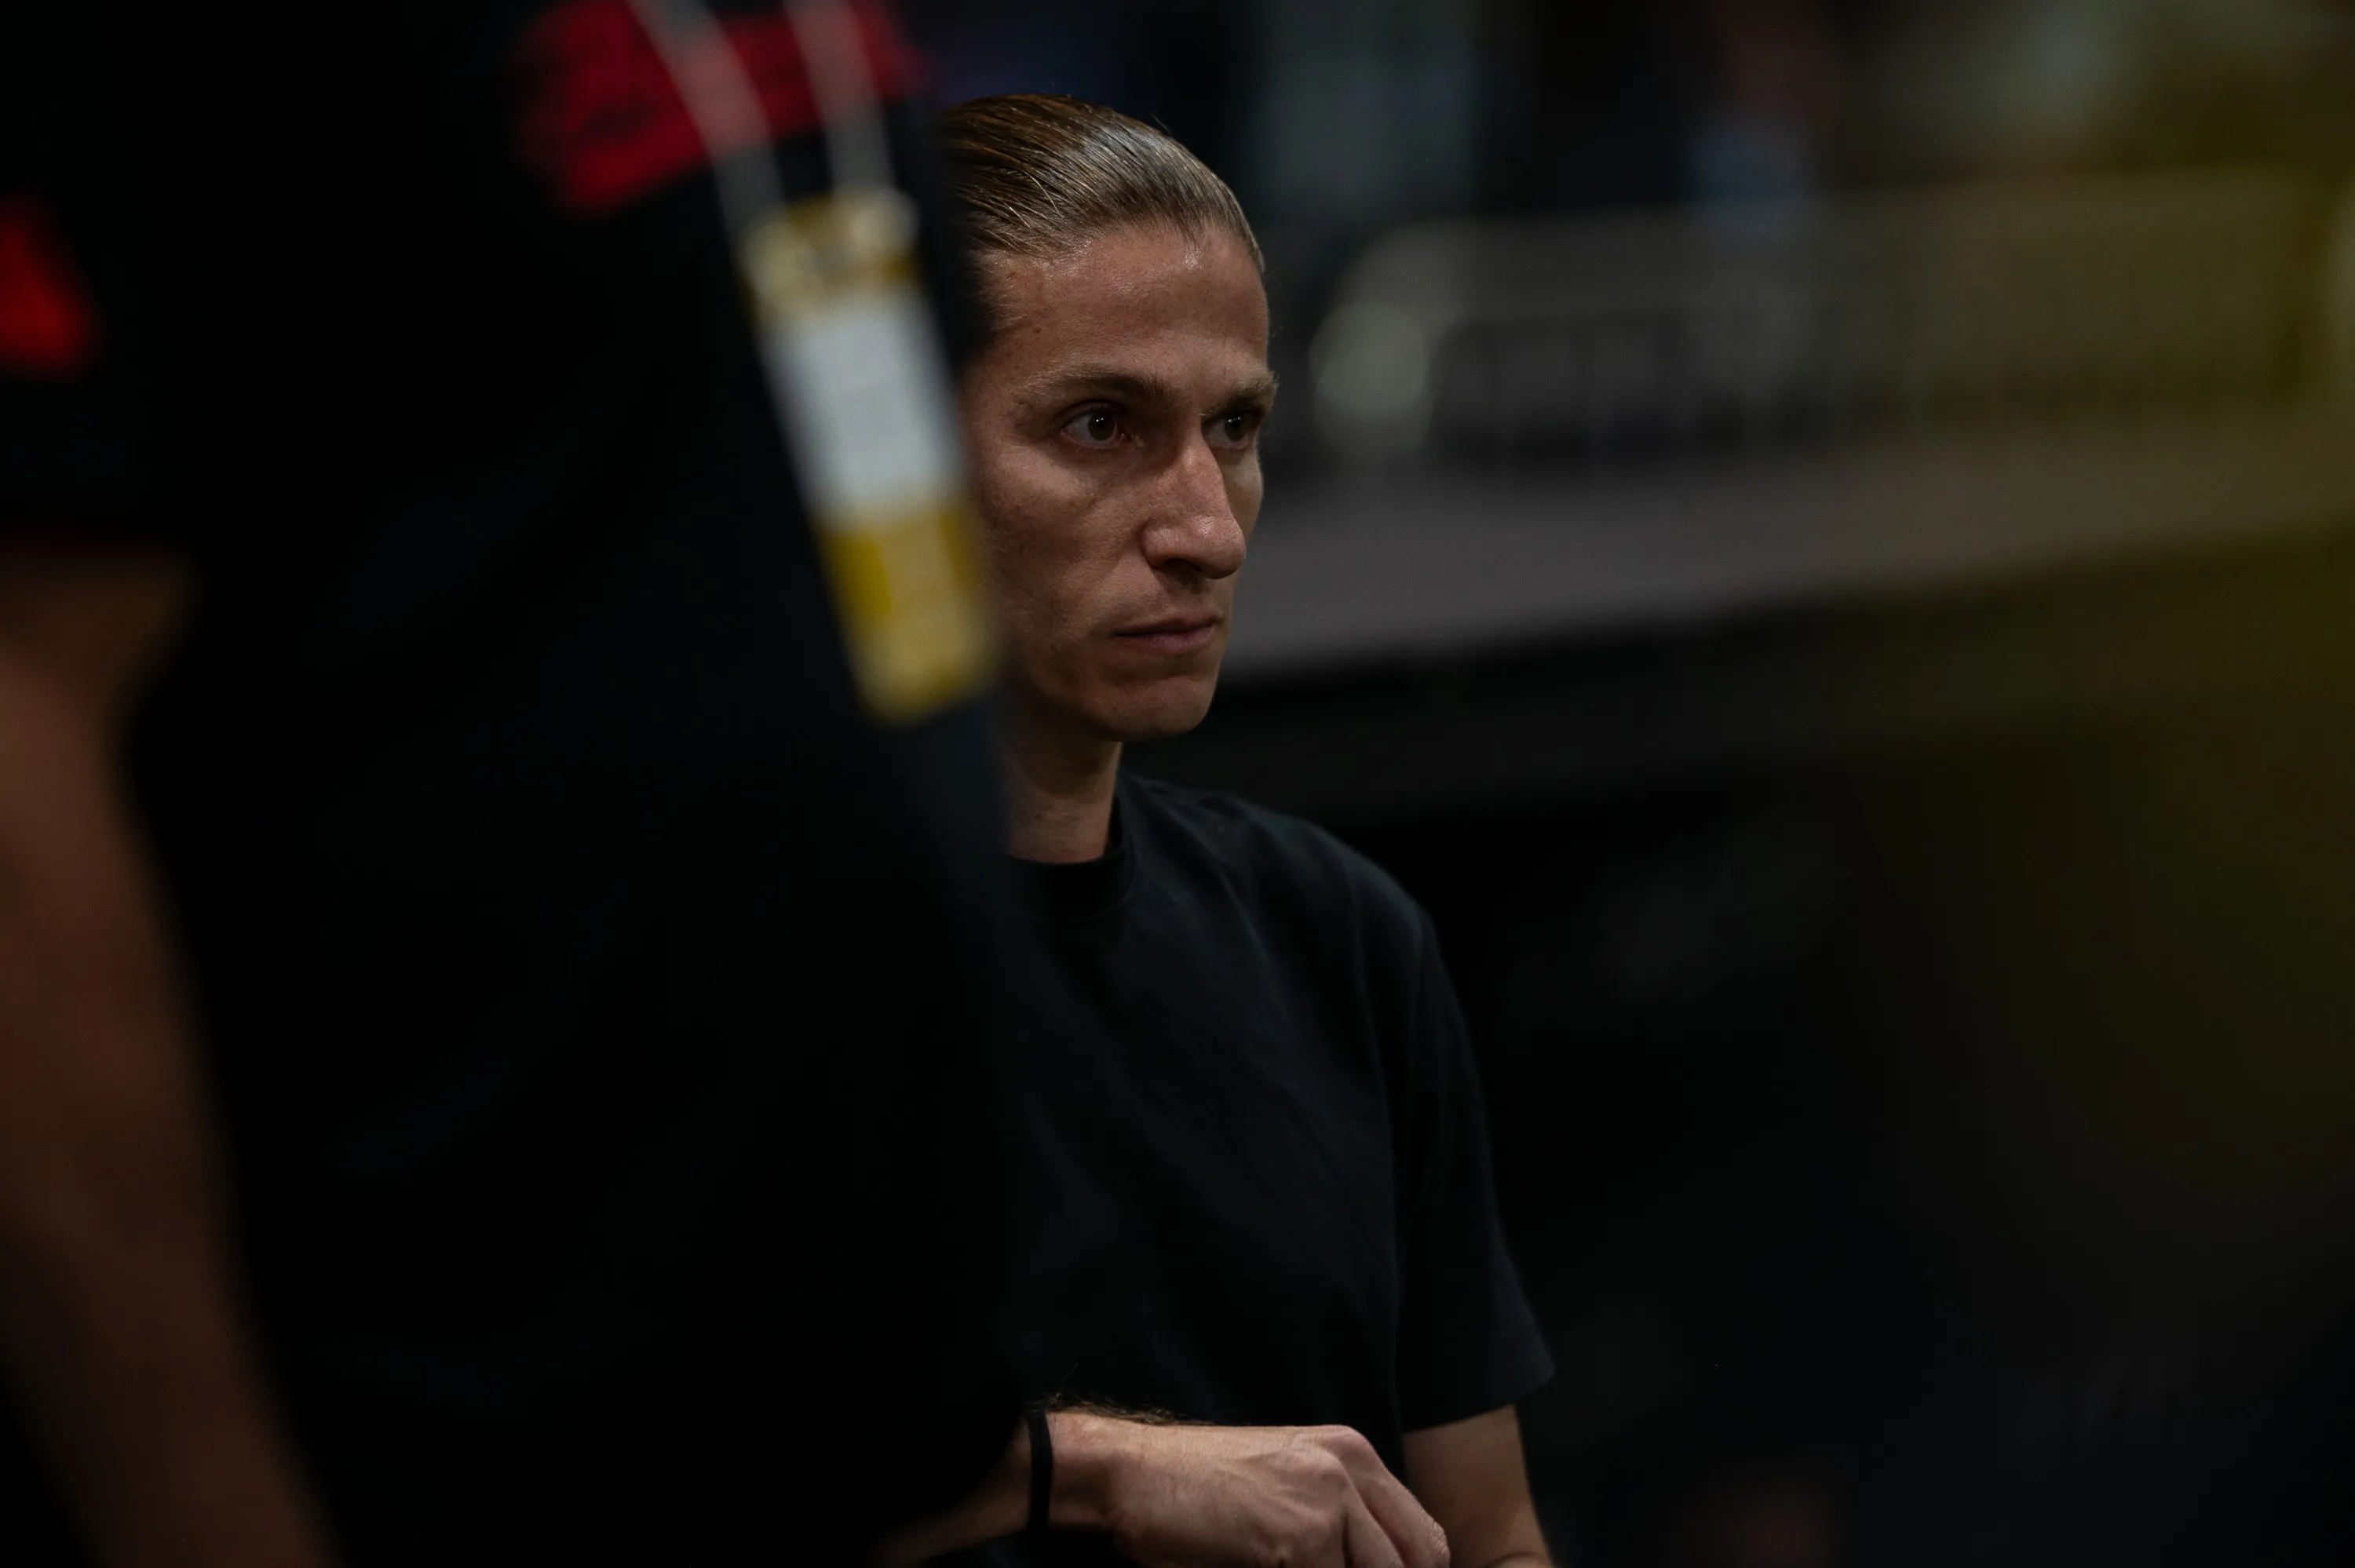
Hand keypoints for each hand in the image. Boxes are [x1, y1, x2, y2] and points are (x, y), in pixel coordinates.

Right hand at [1059, 1414, 1449, 1567]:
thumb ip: (1337, 1517)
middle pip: (1415, 1562)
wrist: (1132, 1473)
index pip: (1423, 1539)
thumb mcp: (1284, 1484)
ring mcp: (1328, 1500)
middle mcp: (1350, 1469)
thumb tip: (1375, 1563)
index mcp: (1352, 1454)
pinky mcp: (1301, 1537)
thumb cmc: (1197, 1490)